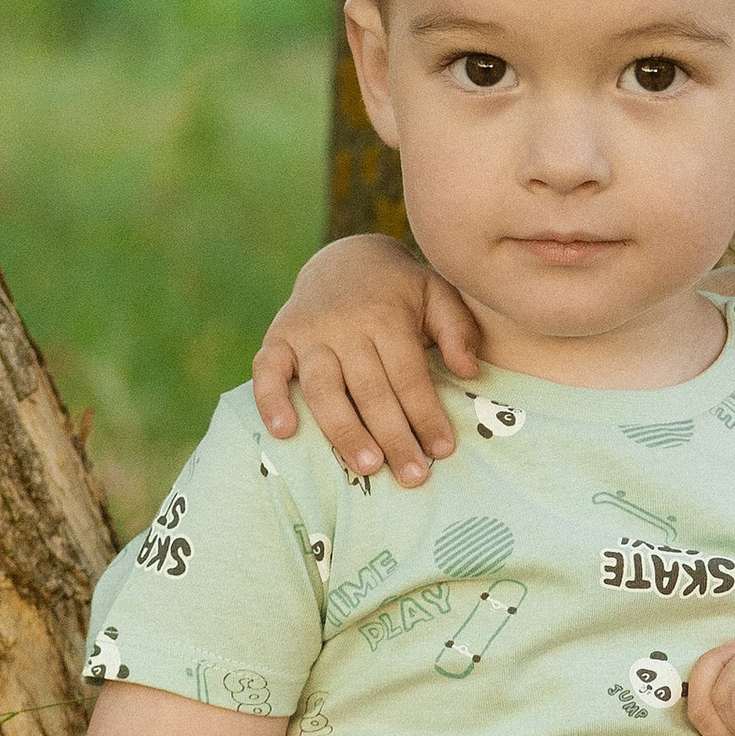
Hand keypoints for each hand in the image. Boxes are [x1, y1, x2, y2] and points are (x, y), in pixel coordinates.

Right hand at [249, 236, 482, 487]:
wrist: (344, 259)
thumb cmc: (399, 291)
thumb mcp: (437, 293)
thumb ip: (457, 329)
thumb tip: (468, 371)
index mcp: (386, 316)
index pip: (408, 374)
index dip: (425, 414)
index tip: (442, 450)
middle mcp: (344, 324)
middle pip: (370, 389)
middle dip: (393, 436)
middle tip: (412, 476)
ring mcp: (307, 333)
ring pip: (323, 388)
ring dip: (344, 431)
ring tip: (366, 467)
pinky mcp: (277, 338)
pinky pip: (266, 370)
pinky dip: (270, 400)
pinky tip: (284, 433)